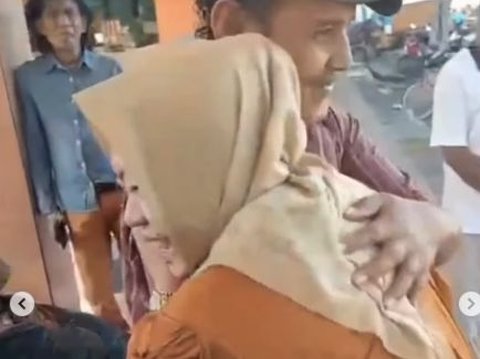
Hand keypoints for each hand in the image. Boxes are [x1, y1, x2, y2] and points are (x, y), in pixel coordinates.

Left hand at [342, 193, 460, 304]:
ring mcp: (416, 257)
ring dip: (397, 288)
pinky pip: (421, 283)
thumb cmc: (402, 212)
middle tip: (355, 280)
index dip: (359, 239)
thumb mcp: (385, 201)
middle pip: (390, 257)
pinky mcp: (424, 268)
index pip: (373, 232)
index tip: (343, 247)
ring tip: (385, 304)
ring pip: (407, 274)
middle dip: (374, 269)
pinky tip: (408, 308)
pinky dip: (415, 295)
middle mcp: (404, 243)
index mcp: (391, 225)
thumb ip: (366, 205)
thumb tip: (346, 214)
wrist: (437, 222)